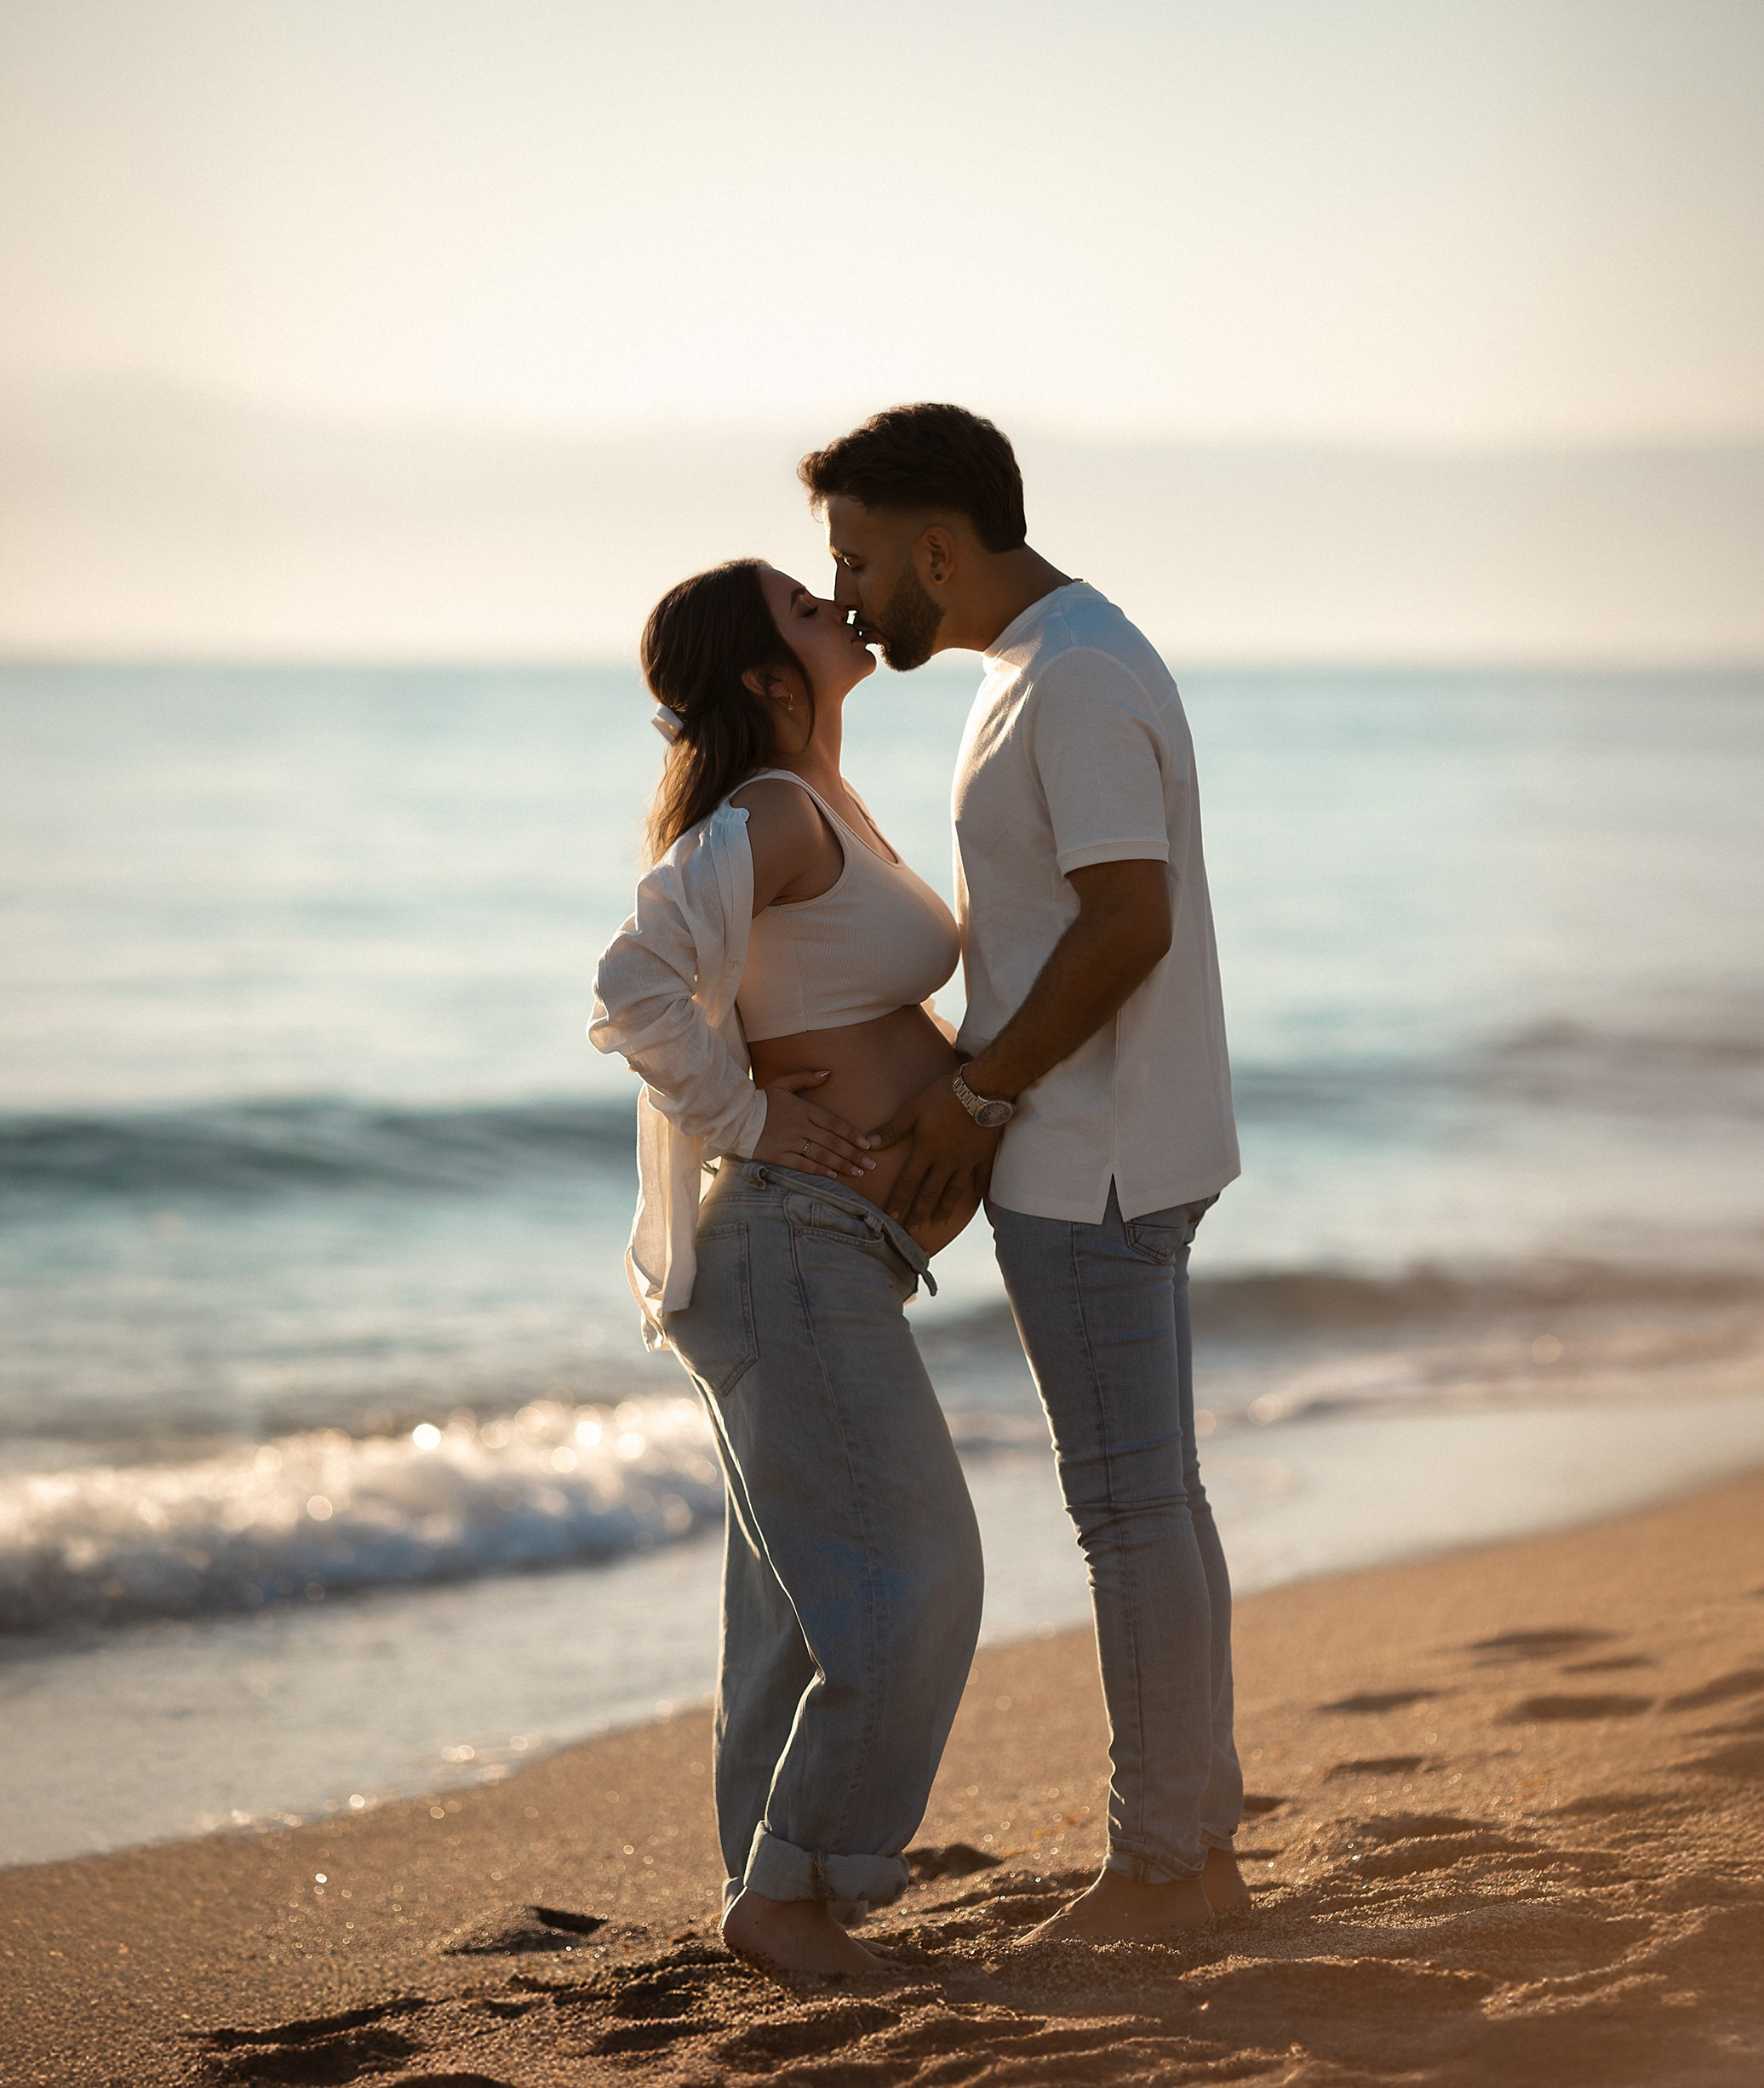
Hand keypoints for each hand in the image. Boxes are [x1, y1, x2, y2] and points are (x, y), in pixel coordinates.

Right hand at [752, 1069, 876, 1181]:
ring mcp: (789, 1142)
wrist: (734, 1115)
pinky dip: (820, 1171)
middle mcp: (800, 1126)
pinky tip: (834, 1176)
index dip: (852, 1134)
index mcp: (803, 1109)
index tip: (867, 1144)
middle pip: (833, 1142)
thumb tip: (829, 1073)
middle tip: (871, 1164)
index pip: (834, 1123)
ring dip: (842, 1165)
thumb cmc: (761, 1100)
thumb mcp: (783, 1083)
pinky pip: (803, 1165)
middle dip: (854, 1154)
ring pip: (822, 1155)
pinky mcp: (778, 1156)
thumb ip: (806, 1078)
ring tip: (858, 1172)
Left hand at [868, 1073, 999, 1228]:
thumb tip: (869, 1145)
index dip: (899, 1200)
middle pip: (930, 1192)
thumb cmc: (943, 1096)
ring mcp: (966, 1160)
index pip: (909, 1182)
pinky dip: (981, 1189)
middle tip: (914, 1230)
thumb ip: (892, 1130)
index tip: (892, 1217)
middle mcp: (945, 1162)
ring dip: (946, 1208)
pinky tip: (980, 1199)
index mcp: (926, 1151)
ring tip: (940, 1222)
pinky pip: (982, 1177)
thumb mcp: (913, 1110)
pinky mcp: (984, 1155)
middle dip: (920, 1212)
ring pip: (955, 1191)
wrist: (981, 1089)